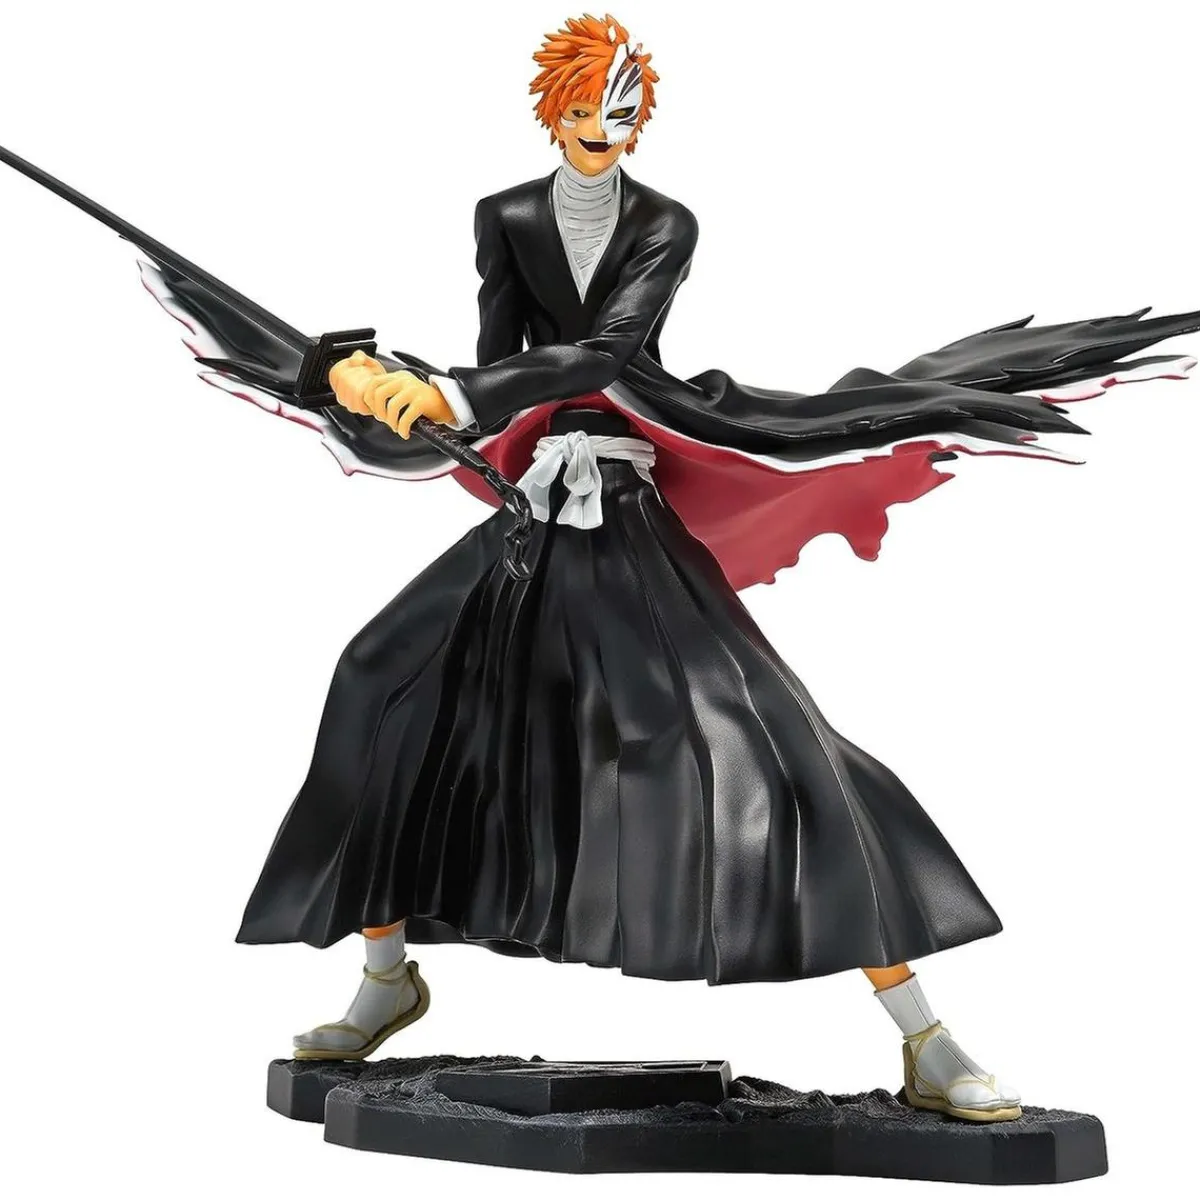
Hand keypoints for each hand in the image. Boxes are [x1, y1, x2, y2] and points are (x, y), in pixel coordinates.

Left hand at [328, 352, 455, 437]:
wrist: (448, 404)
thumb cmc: (424, 403)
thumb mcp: (404, 394)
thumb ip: (389, 397)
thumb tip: (373, 410)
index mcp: (397, 377)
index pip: (373, 383)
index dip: (370, 400)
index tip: (376, 412)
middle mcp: (404, 380)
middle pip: (378, 393)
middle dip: (379, 411)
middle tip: (385, 421)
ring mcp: (414, 389)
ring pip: (391, 406)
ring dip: (391, 422)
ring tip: (397, 428)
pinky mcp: (422, 401)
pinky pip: (406, 417)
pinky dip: (403, 429)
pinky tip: (405, 433)